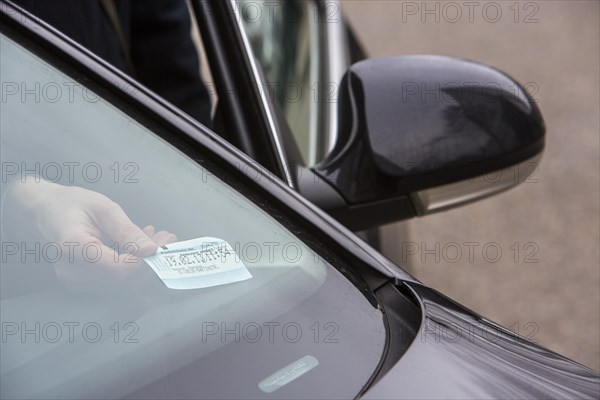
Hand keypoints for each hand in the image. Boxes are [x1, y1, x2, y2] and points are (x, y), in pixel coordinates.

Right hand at [4, 177, 175, 290]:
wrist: (42, 211)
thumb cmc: (70, 204)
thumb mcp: (103, 208)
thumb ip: (127, 230)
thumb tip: (151, 250)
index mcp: (74, 247)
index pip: (119, 270)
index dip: (146, 262)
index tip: (164, 244)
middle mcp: (71, 271)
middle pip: (123, 280)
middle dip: (151, 261)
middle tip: (166, 238)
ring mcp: (74, 281)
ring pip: (121, 284)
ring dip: (144, 264)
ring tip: (155, 238)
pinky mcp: (81, 284)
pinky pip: (113, 282)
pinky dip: (132, 266)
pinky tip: (139, 247)